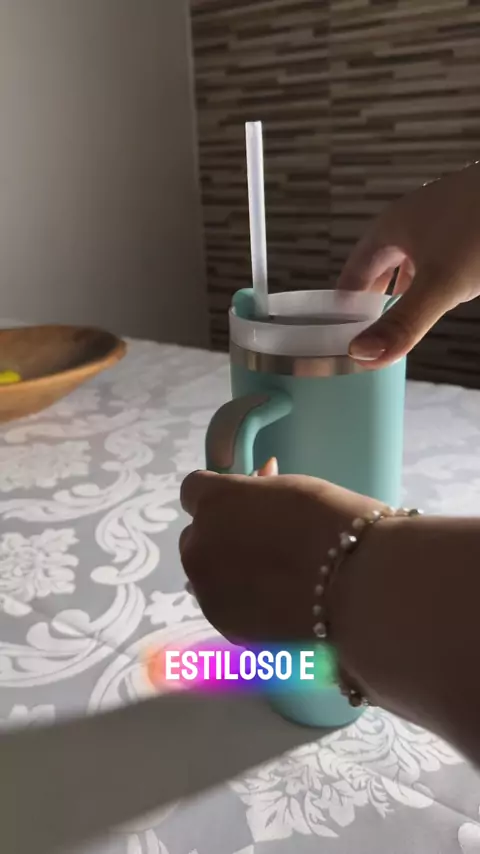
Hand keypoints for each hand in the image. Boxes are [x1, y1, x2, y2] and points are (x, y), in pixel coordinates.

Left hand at [179, 468, 382, 644]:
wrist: (362, 590)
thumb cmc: (337, 525)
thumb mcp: (293, 489)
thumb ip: (258, 493)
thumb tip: (252, 487)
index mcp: (214, 502)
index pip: (194, 489)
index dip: (220, 497)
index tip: (245, 503)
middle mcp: (199, 546)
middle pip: (197, 536)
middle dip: (222, 536)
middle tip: (268, 543)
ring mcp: (207, 592)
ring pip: (206, 576)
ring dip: (229, 573)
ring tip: (278, 580)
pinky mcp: (224, 629)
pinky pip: (224, 607)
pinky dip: (243, 604)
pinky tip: (279, 604)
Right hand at [337, 161, 479, 366]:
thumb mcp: (440, 284)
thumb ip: (402, 324)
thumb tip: (361, 357)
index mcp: (390, 228)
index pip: (353, 273)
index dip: (343, 305)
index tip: (337, 336)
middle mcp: (410, 223)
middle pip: (379, 268)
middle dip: (372, 302)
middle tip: (366, 338)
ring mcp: (440, 224)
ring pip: (409, 265)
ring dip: (402, 294)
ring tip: (395, 324)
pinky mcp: (465, 230)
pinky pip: (437, 261)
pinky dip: (431, 284)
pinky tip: (439, 298)